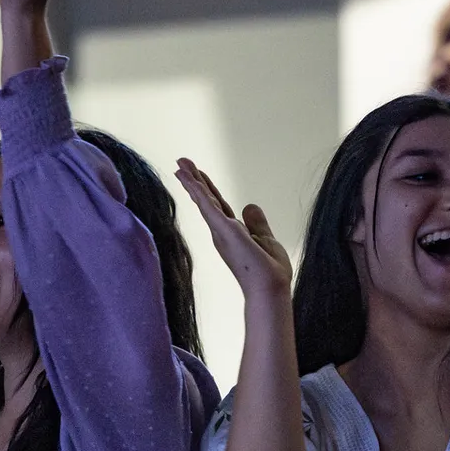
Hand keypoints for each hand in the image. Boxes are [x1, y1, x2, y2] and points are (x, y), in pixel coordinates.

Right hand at [174, 159, 293, 299]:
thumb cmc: (269, 271)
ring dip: (191, 182)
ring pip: (203, 201)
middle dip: (193, 180)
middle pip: (206, 200)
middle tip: (180, 162)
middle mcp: (221, 231)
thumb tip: (250, 205)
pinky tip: (190, 180)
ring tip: (180, 165)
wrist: (269, 288)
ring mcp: (221, 231)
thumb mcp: (265, 238)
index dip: (206, 189)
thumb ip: (256, 222)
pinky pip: (208, 206)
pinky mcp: (224, 230)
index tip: (196, 174)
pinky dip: (198, 191)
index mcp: (231, 232)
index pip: (217, 205)